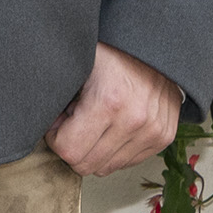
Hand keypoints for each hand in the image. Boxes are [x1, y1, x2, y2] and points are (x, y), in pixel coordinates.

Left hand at [47, 41, 183, 176]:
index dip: (56, 138)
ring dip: (95, 148)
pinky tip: (112, 125)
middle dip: (74, 145)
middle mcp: (135, 120)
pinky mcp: (164, 137)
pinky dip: (114, 149)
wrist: (152, 45)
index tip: (58, 122)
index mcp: (109, 103)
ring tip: (96, 120)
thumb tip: (48, 129)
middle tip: (76, 120)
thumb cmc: (108, 53)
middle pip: (88, 165)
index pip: (69, 151)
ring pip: (108, 167)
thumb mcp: (75, 69)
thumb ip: (57, 100)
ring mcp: (153, 131)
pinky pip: (128, 162)